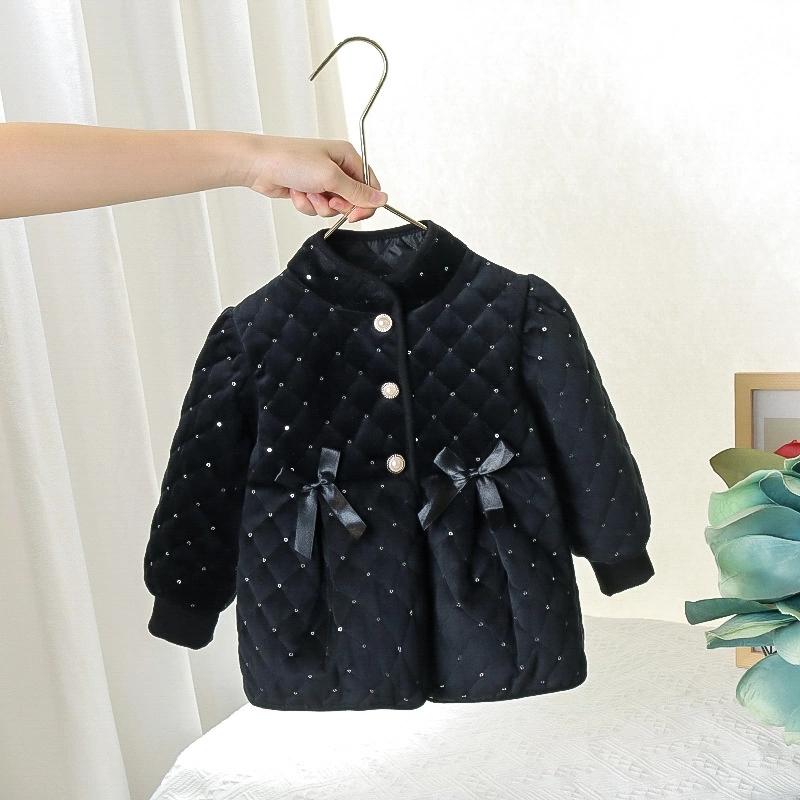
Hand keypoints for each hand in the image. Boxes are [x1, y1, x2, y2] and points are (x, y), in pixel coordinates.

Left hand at [239, 135, 387, 222]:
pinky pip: (317, 208)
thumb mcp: (330, 177)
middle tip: (326, 198)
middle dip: (337, 205)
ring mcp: (322, 180)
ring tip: (307, 191)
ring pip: (333, 207)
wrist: (258, 165)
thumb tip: (382, 199)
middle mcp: (337, 167)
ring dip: (319, 205)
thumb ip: (357, 192)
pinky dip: (307, 204)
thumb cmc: (290, 160)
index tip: (354, 215)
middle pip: (352, 200)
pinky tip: (296, 193)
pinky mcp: (309, 190)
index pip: (369, 186)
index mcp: (347, 156)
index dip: (365, 204)